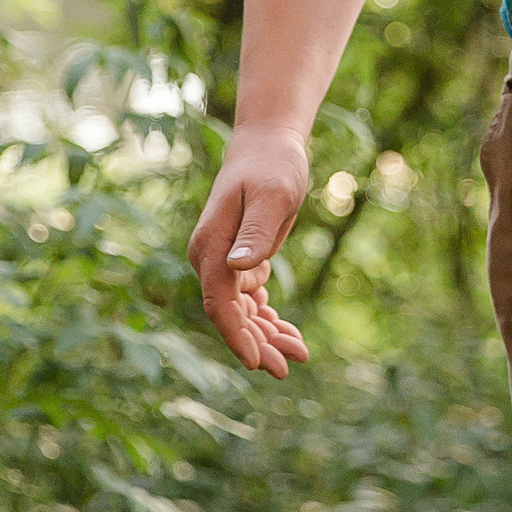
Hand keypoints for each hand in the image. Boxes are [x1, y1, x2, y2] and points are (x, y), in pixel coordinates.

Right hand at [186, 127, 312, 375]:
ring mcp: (224, 262)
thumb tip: (238, 269)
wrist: (270, 144)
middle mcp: (211, 258)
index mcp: (211, 247)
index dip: (236, 336)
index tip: (257, 363)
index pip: (217, 303)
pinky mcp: (240, 261)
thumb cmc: (273, 166)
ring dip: (267, 335)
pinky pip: (250, 301)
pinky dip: (268, 319)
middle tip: (290, 367)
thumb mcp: (272, 196)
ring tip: (300, 353)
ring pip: (241, 313)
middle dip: (258, 344)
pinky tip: (290, 334)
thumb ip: (256, 233)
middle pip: (230, 315)